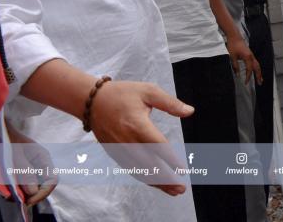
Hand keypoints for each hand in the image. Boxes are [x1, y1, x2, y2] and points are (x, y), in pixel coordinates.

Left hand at [5, 121, 57, 206]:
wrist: (1, 132)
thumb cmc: (9, 139)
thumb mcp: (16, 155)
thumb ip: (25, 172)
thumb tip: (32, 192)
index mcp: (43, 158)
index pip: (52, 180)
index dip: (43, 193)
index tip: (29, 201)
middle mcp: (40, 165)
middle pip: (42, 186)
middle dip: (30, 195)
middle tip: (16, 200)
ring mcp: (30, 169)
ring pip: (31, 188)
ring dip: (21, 194)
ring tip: (8, 195)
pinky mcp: (21, 173)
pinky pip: (22, 186)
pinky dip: (15, 191)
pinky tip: (6, 191)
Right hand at [89, 80, 193, 195]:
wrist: (92, 101)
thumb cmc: (123, 94)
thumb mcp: (149, 91)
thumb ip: (170, 103)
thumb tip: (190, 111)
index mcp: (138, 125)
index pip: (158, 147)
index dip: (171, 160)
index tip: (183, 170)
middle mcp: (127, 141)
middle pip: (149, 165)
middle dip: (166, 179)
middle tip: (181, 188)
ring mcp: (119, 149)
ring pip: (140, 171)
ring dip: (157, 182)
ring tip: (173, 190)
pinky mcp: (114, 153)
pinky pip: (130, 169)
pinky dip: (144, 178)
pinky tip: (156, 182)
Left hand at [227, 37, 262, 85]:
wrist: (235, 37)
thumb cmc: (233, 45)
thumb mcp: (232, 57)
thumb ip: (235, 66)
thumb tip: (237, 75)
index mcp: (248, 57)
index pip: (249, 70)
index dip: (248, 77)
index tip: (246, 82)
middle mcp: (251, 56)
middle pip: (257, 68)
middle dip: (259, 76)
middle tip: (260, 83)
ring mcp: (252, 55)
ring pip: (257, 65)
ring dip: (259, 72)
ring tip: (260, 79)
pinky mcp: (250, 54)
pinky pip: (256, 63)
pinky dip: (257, 68)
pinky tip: (256, 71)